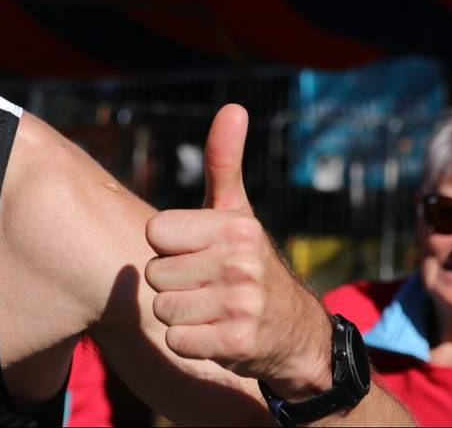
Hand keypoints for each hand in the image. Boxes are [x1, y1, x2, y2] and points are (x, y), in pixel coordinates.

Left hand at [145, 104, 332, 399]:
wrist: (297, 334)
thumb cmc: (249, 263)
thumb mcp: (237, 211)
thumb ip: (224, 161)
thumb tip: (232, 107)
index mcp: (236, 227)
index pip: (155, 234)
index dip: (168, 248)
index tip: (197, 253)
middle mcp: (242, 263)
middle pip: (154, 274)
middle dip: (173, 284)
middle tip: (206, 286)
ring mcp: (242, 305)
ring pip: (162, 309)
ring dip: (180, 315)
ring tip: (211, 310)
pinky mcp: (237, 344)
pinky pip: (176, 341)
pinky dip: (189, 343)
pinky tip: (215, 335)